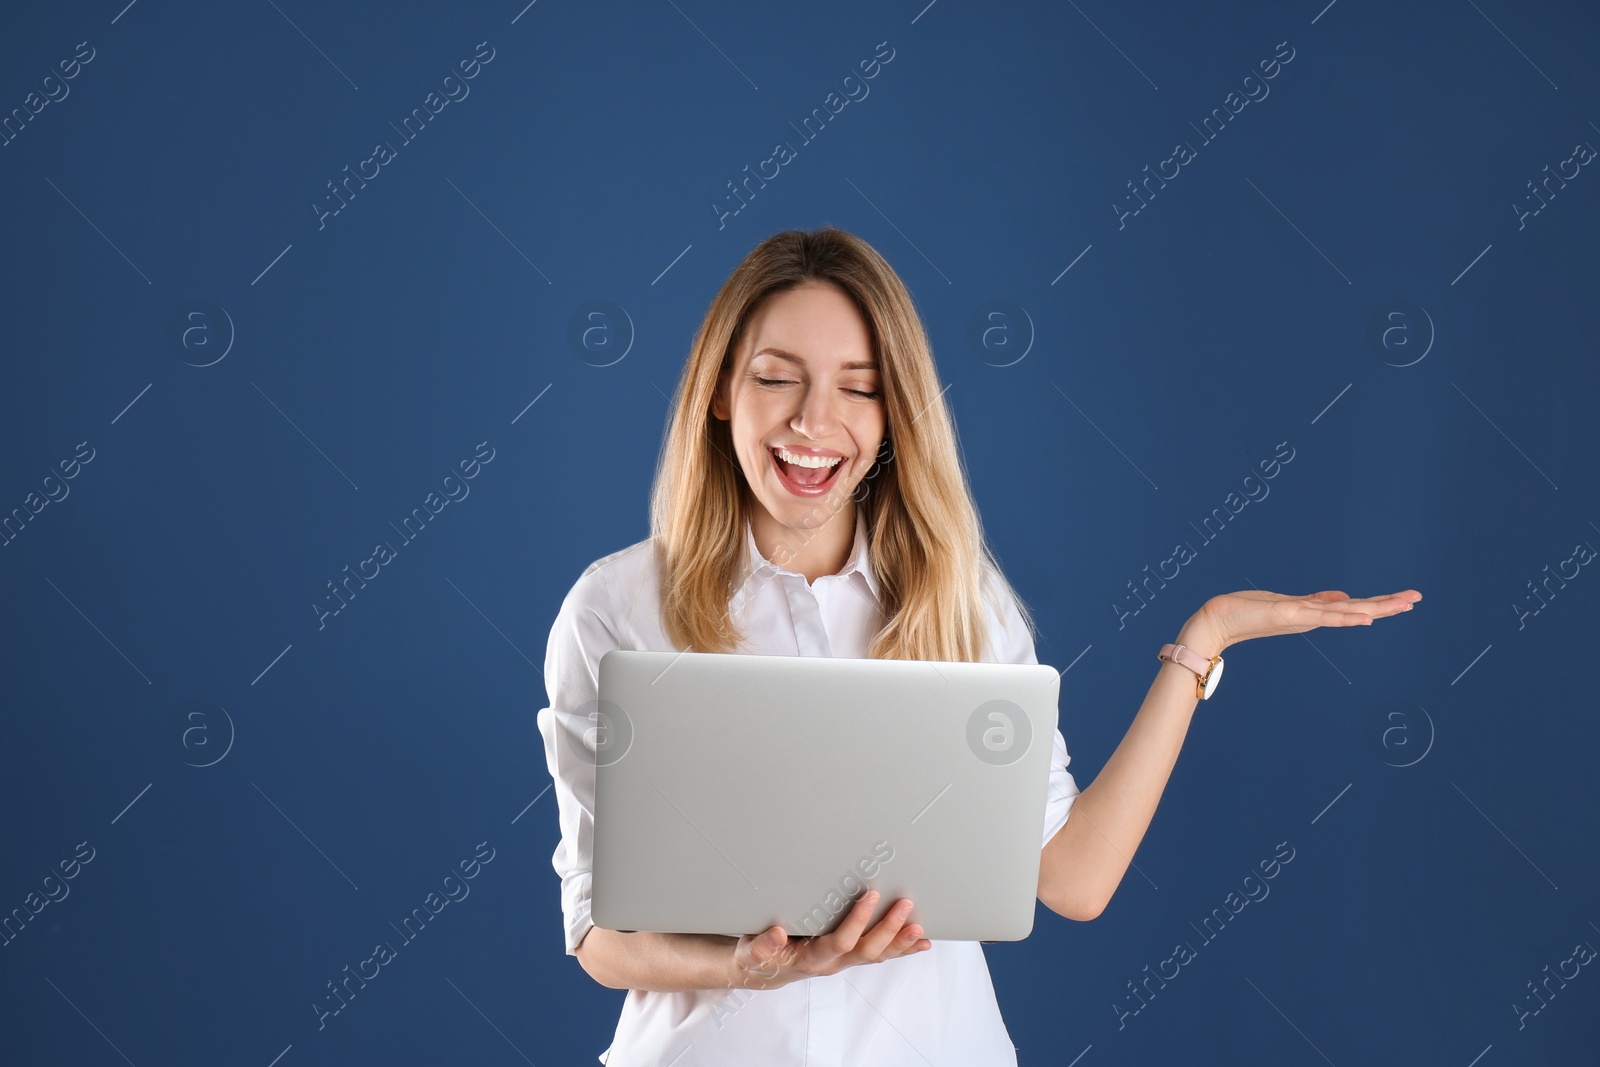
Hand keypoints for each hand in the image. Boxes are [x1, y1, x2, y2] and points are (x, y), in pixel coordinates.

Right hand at [729, 891, 930, 990]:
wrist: (762, 971)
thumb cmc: (757, 956)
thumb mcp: (750, 951)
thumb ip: (761, 946)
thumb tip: (777, 934)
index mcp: (811, 959)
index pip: (839, 941)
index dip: (857, 921)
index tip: (870, 895)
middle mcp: (832, 963)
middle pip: (866, 951)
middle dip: (888, 929)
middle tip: (905, 905)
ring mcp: (843, 961)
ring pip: (877, 955)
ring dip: (900, 943)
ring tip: (921, 930)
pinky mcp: (849, 956)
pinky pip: (879, 954)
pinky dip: (900, 948)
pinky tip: (919, 942)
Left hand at [1186, 587, 1421, 653]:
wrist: (1217, 621)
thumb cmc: (1247, 612)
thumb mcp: (1287, 603)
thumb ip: (1316, 602)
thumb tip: (1343, 597)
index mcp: (1313, 613)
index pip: (1353, 607)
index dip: (1379, 604)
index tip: (1405, 600)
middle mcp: (1313, 617)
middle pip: (1357, 610)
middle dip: (1387, 605)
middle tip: (1417, 599)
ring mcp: (1303, 618)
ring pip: (1347, 612)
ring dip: (1376, 608)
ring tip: (1402, 605)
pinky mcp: (1290, 616)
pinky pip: (1323, 615)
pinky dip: (1345, 616)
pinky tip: (1365, 616)